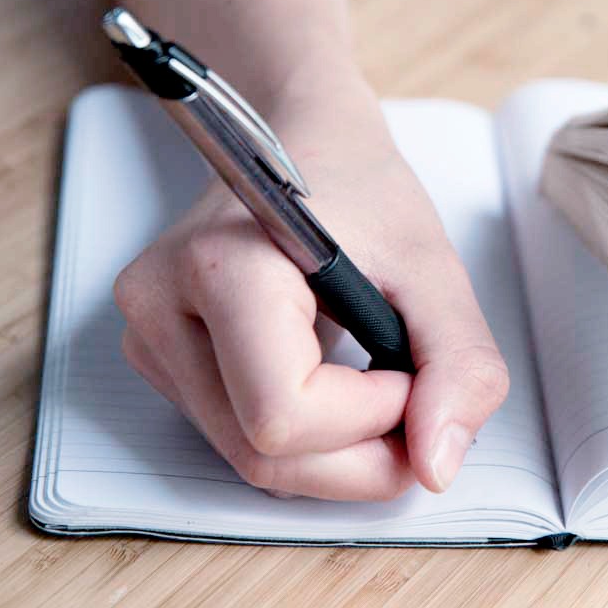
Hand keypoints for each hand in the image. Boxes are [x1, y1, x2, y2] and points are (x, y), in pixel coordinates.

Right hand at [112, 85, 508, 500]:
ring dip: (340, 455)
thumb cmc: (361, 190)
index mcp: (221, 265)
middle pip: (264, 455)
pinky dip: (308, 440)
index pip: (283, 414)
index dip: (370, 418)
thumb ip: (457, 362)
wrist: (303, 142)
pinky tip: (340, 388)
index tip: (413, 372)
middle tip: (420, 409)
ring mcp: (149, 338)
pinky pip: (239, 442)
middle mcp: (161, 307)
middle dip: (362, 459)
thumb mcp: (432, 266)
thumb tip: (439, 465)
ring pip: (251, 462)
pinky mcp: (160, 360)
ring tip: (385, 389)